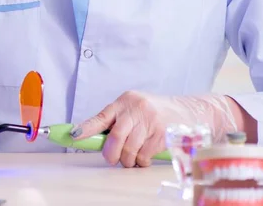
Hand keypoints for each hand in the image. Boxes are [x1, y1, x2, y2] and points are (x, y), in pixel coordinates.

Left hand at [70, 91, 238, 167]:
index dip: (87, 128)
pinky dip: (141, 161)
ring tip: (133, 155)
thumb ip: (118, 119)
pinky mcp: (162, 135)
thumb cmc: (156, 112)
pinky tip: (146, 154)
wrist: (188, 111)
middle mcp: (137, 109)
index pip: (101, 116)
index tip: (74, 136)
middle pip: (115, 138)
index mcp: (125, 101)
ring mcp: (150, 122)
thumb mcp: (135, 108)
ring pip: (128, 151)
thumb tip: (94, 138)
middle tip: (113, 158)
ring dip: (128, 160)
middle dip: (111, 155)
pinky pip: (143, 157)